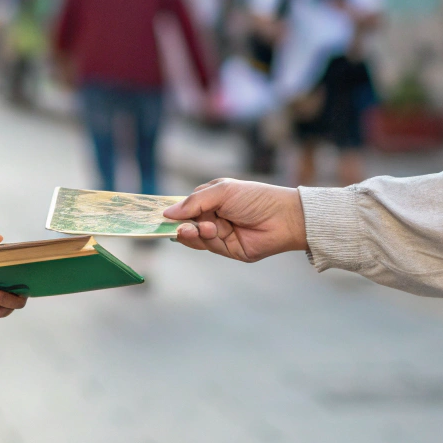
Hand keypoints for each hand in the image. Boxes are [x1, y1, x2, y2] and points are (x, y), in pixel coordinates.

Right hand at [161, 178, 307, 262]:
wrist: (284, 217)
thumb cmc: (255, 197)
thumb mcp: (221, 192)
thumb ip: (193, 202)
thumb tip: (166, 213)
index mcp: (211, 200)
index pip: (186, 207)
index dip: (173, 212)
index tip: (158, 216)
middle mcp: (214, 218)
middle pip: (187, 224)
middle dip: (181, 225)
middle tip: (178, 226)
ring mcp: (221, 235)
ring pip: (195, 238)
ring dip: (194, 233)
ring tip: (201, 228)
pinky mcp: (229, 250)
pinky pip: (209, 248)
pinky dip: (205, 241)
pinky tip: (209, 232)